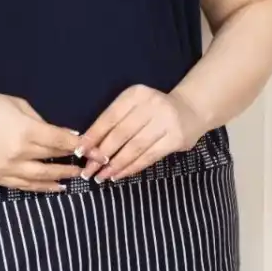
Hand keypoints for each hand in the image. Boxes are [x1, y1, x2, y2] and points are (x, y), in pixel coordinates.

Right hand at [0, 90, 108, 193]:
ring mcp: (8, 169)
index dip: (81, 146)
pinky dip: (40, 187)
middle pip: (55, 161)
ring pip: (42, 179)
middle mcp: (21, 154)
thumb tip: (60, 135)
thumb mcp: (20, 105)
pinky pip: (24, 186)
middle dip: (76, 164)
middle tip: (92, 166)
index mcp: (28, 132)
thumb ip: (42, 122)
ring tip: (74, 178)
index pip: (62, 142)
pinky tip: (52, 187)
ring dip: (61, 178)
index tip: (95, 150)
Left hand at [77, 84, 208, 182]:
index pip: (110, 117)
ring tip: (102, 176)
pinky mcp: (175, 138)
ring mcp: (165, 121)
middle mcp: (151, 104)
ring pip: (134, 147)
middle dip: (102, 154)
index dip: (94, 135)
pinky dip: (132, 167)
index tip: (80, 151)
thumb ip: (115, 123)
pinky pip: (149, 156)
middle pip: (121, 134)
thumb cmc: (153, 111)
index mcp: (136, 94)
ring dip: (116, 164)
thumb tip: (89, 147)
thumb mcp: (134, 107)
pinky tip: (120, 174)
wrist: (191, 111)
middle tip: (89, 169)